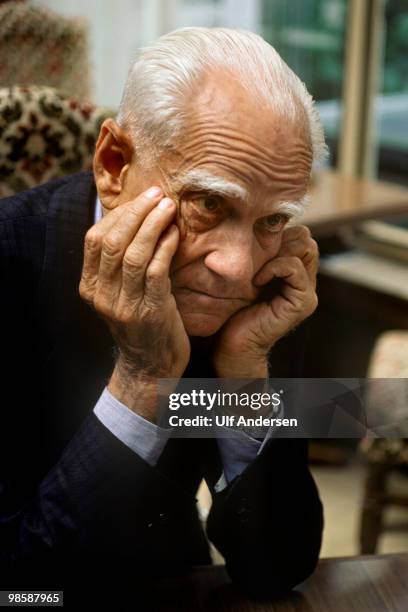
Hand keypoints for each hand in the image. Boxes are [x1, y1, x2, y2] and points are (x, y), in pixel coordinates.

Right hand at [79, 187, 189, 419]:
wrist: (151, 368)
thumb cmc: (142, 323)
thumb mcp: (122, 293)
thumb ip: (121, 263)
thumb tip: (138, 217)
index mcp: (90, 286)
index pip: (94, 238)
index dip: (118, 214)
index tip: (142, 197)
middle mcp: (101, 295)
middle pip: (111, 241)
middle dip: (136, 212)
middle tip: (158, 194)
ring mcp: (124, 305)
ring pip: (133, 253)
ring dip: (152, 224)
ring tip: (168, 206)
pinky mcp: (149, 312)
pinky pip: (155, 270)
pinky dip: (165, 246)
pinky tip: (175, 234)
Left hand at [212, 225, 318, 377]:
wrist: (232, 346)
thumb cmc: (231, 311)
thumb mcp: (244, 275)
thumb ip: (255, 256)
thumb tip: (249, 226)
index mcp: (293, 273)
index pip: (299, 235)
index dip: (278, 233)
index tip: (252, 246)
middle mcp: (305, 281)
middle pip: (306, 238)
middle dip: (280, 239)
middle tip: (256, 256)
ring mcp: (306, 292)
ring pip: (306, 248)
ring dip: (277, 251)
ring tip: (256, 269)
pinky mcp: (302, 303)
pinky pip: (295, 268)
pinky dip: (275, 267)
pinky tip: (257, 280)